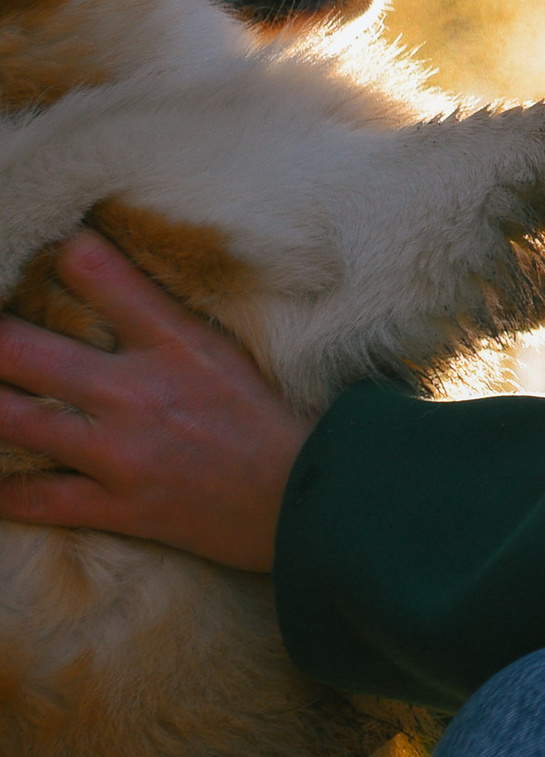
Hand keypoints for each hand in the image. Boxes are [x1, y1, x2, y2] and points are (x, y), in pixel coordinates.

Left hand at [0, 229, 308, 571]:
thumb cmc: (265, 416)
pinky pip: (37, 499)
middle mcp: (137, 391)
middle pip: (23, 350)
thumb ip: (160, 316)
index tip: (51, 251)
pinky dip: (5, 490)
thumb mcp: (219, 349)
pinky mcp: (119, 505)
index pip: (98, 273)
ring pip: (13, 422)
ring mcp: (122, 452)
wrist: (303, 496)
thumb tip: (101, 274)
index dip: (61, 255)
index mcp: (174, 341)